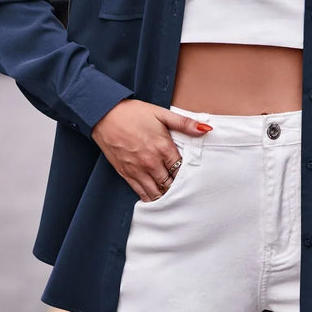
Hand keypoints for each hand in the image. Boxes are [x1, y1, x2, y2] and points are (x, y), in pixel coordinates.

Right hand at [91, 99, 211, 201]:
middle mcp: (151, 162)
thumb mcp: (161, 114)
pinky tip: (157, 198)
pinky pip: (141, 193)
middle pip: (171, 184)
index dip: (189, 174)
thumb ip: (185, 123)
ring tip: (174, 195)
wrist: (105, 114)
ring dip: (166, 194)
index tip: (194, 176)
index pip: (182, 170)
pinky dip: (150, 198)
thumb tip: (206, 129)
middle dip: (178, 187)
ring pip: (157, 193)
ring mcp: (138, 170)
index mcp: (163, 147)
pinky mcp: (126, 174)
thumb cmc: (133, 113)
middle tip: (187, 189)